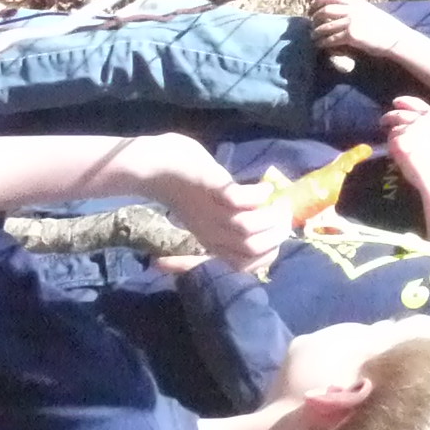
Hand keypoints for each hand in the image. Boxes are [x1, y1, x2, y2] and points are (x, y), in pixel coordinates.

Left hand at [134, 135, 291, 269]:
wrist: (147, 163)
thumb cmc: (179, 183)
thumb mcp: (204, 212)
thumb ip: (227, 220)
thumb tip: (257, 220)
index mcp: (212, 239)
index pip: (243, 266)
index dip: (265, 258)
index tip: (273, 241)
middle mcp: (212, 231)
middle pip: (254, 250)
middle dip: (277, 235)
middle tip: (282, 215)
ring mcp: (209, 210)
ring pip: (249, 230)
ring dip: (271, 217)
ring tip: (277, 203)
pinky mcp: (209, 186)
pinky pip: (240, 201)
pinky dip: (258, 196)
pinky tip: (263, 187)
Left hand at [310, 0, 418, 65]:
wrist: (397, 38)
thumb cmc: (386, 27)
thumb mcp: (371, 12)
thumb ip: (357, 10)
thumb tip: (344, 13)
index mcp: (357, 3)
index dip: (319, 0)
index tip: (313, 6)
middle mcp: (353, 10)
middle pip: (326, 9)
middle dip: (315, 16)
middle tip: (312, 22)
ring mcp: (352, 22)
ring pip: (326, 25)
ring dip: (317, 31)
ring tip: (313, 36)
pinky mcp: (351, 36)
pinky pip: (332, 38)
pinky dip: (323, 42)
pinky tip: (320, 45)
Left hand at [380, 94, 429, 187]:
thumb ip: (424, 127)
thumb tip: (404, 123)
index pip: (417, 104)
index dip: (405, 101)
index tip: (396, 102)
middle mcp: (421, 121)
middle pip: (400, 114)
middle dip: (389, 116)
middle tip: (383, 121)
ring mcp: (409, 130)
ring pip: (393, 130)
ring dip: (393, 138)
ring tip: (401, 150)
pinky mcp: (398, 141)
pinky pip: (390, 142)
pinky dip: (392, 149)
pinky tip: (401, 157)